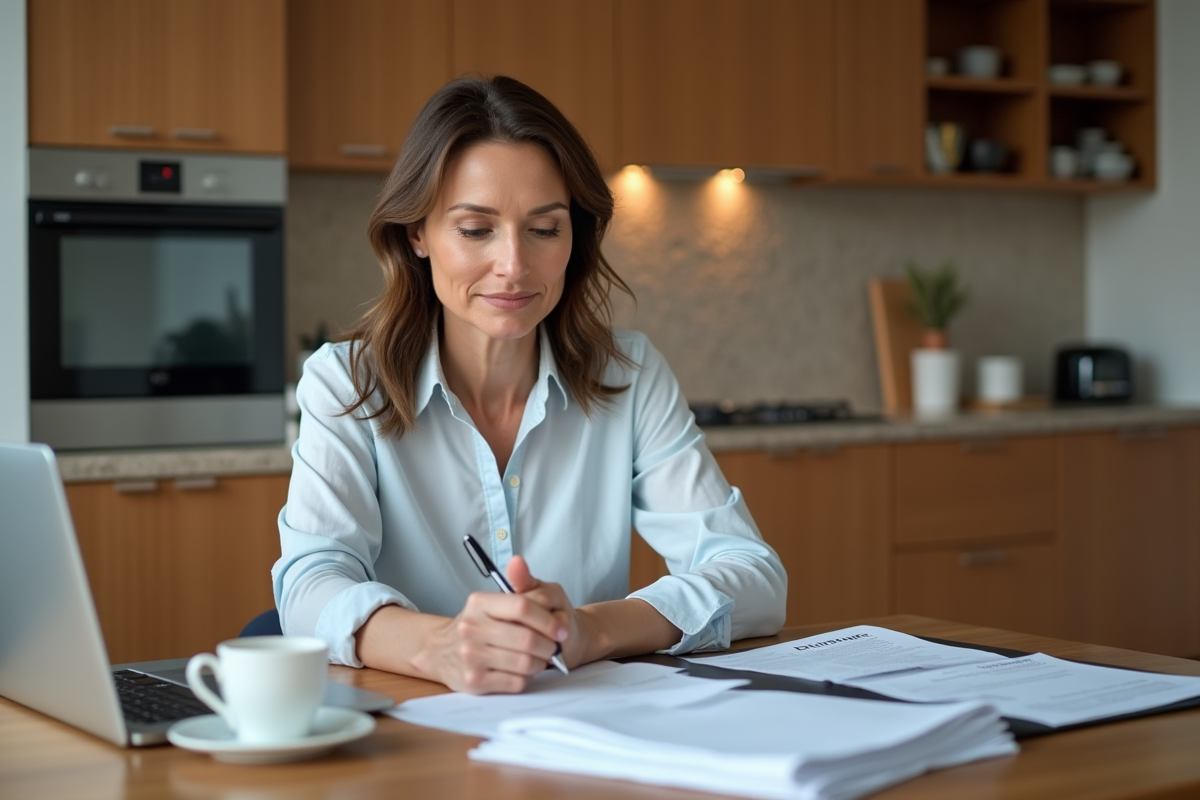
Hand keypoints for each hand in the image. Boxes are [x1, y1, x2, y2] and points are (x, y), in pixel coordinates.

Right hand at [412, 556, 571, 693]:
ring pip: (525, 663)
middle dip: (548, 645)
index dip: (549, 620)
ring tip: (538, 658)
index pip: (523, 607)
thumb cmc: (479, 625)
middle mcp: (471, 628)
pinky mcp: (473, 682)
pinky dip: (527, 677)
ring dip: (540, 663)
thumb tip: (518, 561)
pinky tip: (522, 670)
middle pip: (527, 639)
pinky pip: (516, 682)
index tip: (561, 630)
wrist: (440, 651)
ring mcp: (470, 656)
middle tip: (552, 647)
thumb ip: (517, 583)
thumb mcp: (496, 600)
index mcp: (479, 603)